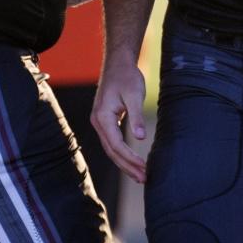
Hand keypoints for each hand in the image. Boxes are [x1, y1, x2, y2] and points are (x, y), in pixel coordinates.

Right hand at [91, 58, 147, 182]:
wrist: (118, 63)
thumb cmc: (126, 77)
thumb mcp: (134, 95)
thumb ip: (136, 116)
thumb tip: (141, 138)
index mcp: (103, 117)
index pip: (116, 145)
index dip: (130, 159)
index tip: (144, 168)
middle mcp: (98, 122)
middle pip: (112, 151)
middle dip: (127, 166)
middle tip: (144, 178)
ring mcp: (100, 122)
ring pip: (111, 149)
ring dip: (124, 163)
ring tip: (139, 175)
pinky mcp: (105, 121)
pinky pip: (112, 142)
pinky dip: (122, 153)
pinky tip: (132, 160)